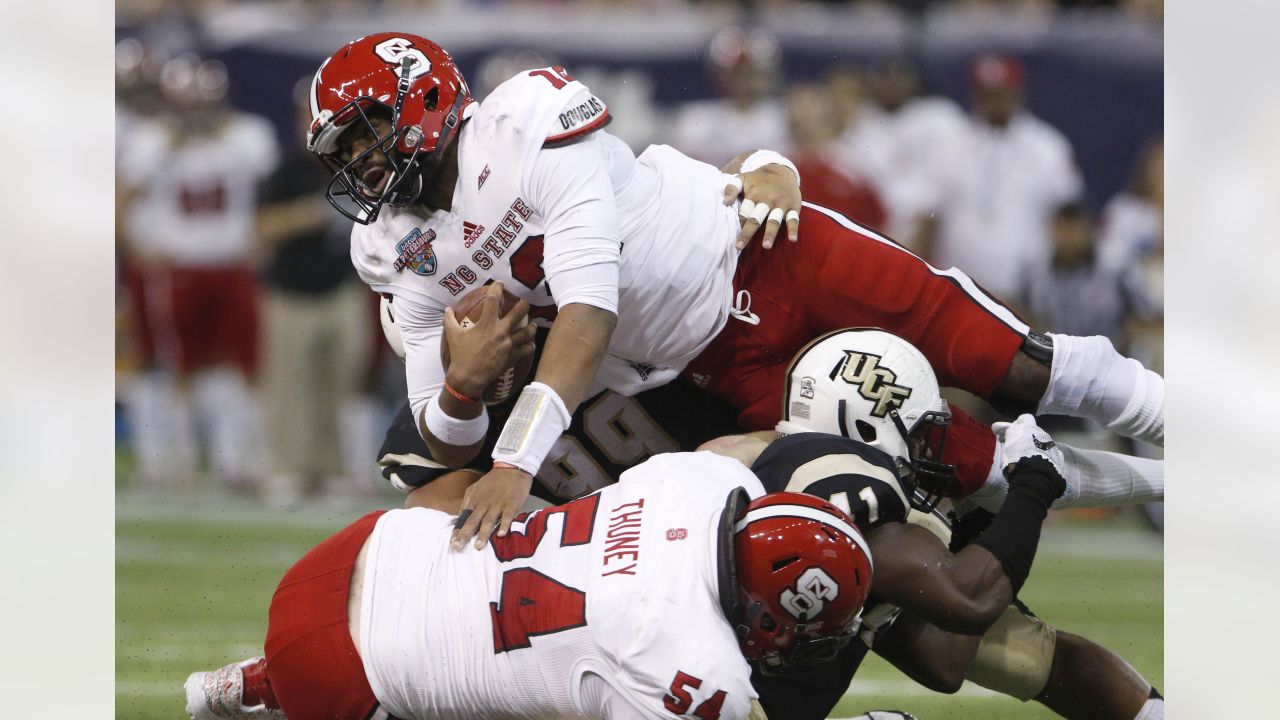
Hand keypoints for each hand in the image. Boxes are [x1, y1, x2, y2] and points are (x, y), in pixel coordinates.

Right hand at [441, 282, 535, 396]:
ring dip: (531, 326)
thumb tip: (447, 310)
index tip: (500, 284)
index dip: (497, 288)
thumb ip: (449, 321)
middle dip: (524, 305)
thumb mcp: (453, 336)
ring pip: (528, 331)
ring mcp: (509, 345)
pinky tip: (529, 343)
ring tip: (532, 324)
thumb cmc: (460, 356)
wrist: (468, 378)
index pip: (493, 300)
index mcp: (486, 324)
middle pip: (519, 313)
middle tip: (524, 303)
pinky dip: (530, 345)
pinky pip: (527, 348)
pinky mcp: (513, 356)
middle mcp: (500, 332)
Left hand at [450, 466, 532, 549]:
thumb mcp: (475, 488)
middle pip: (473, 521)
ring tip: (478, 546)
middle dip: (465, 535)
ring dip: (483, 534)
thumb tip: (460, 518)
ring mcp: (498, 504)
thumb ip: (467, 502)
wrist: (511, 468)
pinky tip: (501, 534)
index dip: (458, 530)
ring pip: (488, 520)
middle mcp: (484, 504)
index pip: (464, 518)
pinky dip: (504, 525)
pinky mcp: (511, 504)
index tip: (452, 543)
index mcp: (474, 500)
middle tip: (458, 547)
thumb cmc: (493, 481)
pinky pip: (507, 516)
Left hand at [723, 164, 801, 249]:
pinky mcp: (793, 207)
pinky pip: (794, 219)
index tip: (734, 235)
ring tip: (766, 246)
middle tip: (740, 246)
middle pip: (756, 218)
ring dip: (770, 233)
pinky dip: (793, 229)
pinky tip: (792, 239)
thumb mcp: (743, 178)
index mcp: (754, 194)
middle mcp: (767, 199)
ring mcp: (781, 204)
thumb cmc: (759, 179)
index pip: (744, 211)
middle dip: (748, 232)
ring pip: (774, 220)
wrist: (782, 170)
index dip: (739, 222)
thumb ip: (732, 188)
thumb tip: (725, 201)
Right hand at [992, 414, 1065, 477]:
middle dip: (1027, 435)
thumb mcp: (1006, 446)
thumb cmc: (1015, 459)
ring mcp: (1050, 442)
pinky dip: (1045, 454)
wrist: (1033, 474)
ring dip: (1036, 444)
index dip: (1017, 424)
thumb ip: (1006, 436)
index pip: (1024, 418)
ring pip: (1043, 439)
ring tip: (1030, 456)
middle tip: (1019, 444)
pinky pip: (1050, 451)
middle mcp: (1040, 432)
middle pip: (1034, 429)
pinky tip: (1040, 462)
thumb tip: (997, 427)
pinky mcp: (1057, 453)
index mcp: (1027, 428)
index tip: (1011, 433)